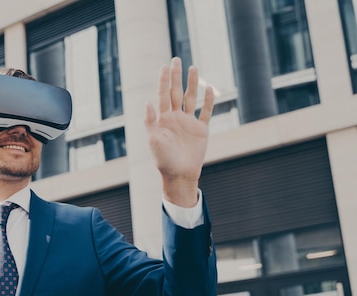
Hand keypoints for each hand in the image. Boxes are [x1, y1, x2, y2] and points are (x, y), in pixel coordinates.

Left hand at [145, 57, 213, 206]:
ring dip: (192, 84)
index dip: (164, 80)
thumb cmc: (163, 160)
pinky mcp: (201, 130)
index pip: (163, 95)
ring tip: (194, 68)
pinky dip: (208, 101)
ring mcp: (188, 123)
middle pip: (176, 92)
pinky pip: (205, 112)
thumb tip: (147, 102)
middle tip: (176, 59)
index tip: (165, 66)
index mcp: (163, 119)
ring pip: (191, 98)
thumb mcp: (153, 141)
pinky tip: (208, 88)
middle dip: (176, 76)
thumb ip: (150, 121)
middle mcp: (175, 118)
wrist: (179, 175)